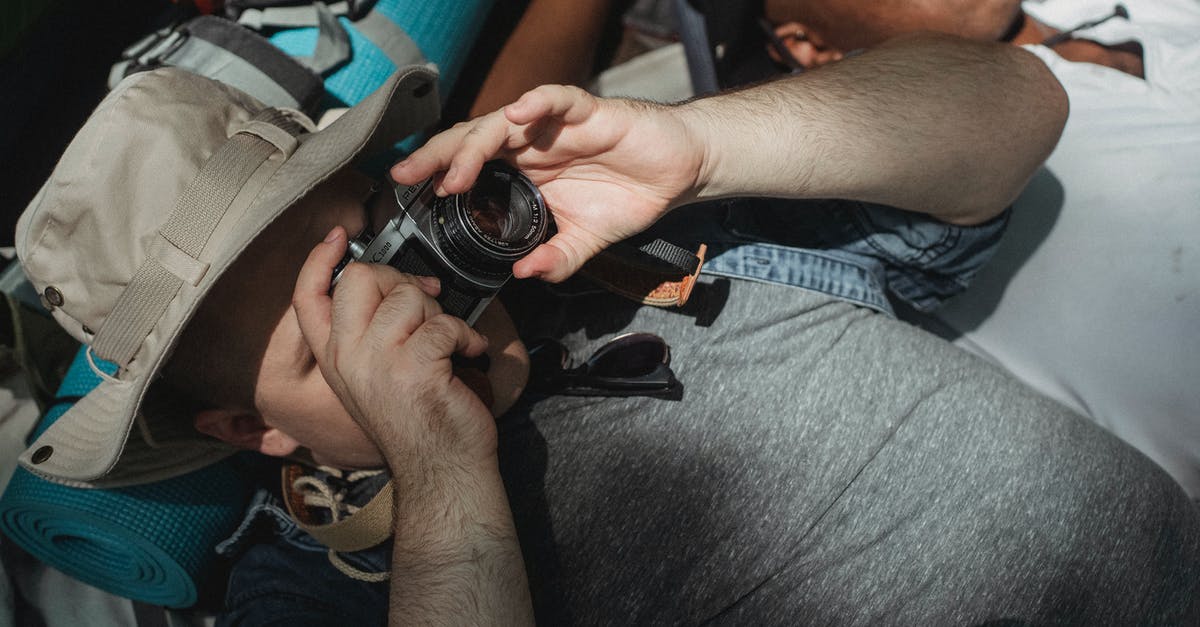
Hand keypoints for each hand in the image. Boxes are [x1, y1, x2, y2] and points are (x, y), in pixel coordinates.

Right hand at [292, 227, 497, 469]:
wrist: (442, 471)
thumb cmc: (420, 421)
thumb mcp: (378, 374)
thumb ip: (373, 331)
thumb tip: (404, 284)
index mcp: (334, 357)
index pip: (307, 297)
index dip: (318, 260)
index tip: (338, 236)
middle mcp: (347, 357)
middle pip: (359, 279)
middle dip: (400, 281)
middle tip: (424, 309)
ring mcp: (377, 362)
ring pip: (408, 297)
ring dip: (439, 315)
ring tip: (448, 345)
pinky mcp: (414, 368)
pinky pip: (444, 323)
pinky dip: (467, 336)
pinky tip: (469, 355)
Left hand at [391, 85, 705, 281]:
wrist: (677, 173)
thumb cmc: (629, 196)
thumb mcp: (587, 241)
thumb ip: (557, 259)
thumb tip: (526, 275)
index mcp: (524, 169)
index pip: (469, 166)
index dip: (437, 174)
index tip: (406, 192)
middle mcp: (532, 142)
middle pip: (472, 139)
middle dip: (437, 156)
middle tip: (408, 176)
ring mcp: (556, 125)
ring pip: (504, 121)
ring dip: (476, 145)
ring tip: (457, 172)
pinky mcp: (589, 111)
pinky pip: (558, 99)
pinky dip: (538, 102)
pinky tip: (522, 113)